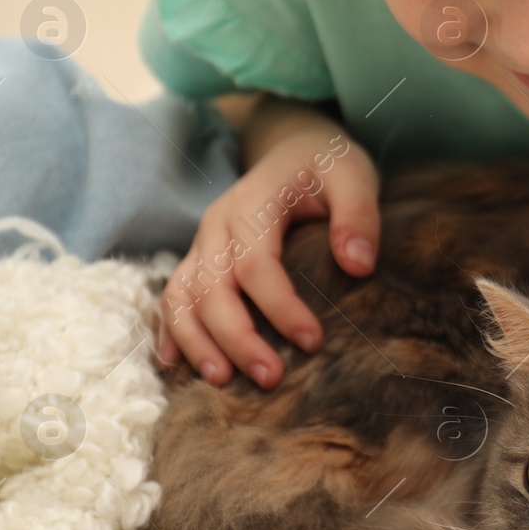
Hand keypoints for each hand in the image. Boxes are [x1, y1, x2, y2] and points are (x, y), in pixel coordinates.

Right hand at [154, 125, 378, 387]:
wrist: (294, 148)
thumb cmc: (327, 167)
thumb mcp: (353, 176)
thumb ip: (359, 215)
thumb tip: (359, 266)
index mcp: (253, 203)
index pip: (256, 264)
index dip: (280, 307)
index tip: (313, 342)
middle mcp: (217, 224)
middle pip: (212, 288)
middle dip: (237, 337)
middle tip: (271, 378)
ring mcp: (202, 243)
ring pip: (180, 296)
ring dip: (196, 341)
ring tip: (220, 381)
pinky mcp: (198, 259)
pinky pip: (171, 297)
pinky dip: (169, 331)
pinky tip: (175, 367)